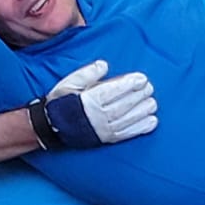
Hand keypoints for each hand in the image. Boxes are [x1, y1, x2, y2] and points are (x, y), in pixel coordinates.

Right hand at [33, 60, 157, 148]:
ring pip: (127, 120)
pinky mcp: (106, 139)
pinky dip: (140, 128)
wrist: (51, 128)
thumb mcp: (69, 83)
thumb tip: (104, 65)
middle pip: (123, 105)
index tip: (142, 78)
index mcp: (88, 101)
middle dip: (139, 95)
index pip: (112, 91)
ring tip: (153, 103)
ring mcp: (103, 129)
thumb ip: (87, 73)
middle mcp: (97, 116)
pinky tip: (152, 121)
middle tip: (149, 87)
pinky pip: (126, 134)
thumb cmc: (61, 102)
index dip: (129, 84)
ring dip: (143, 111)